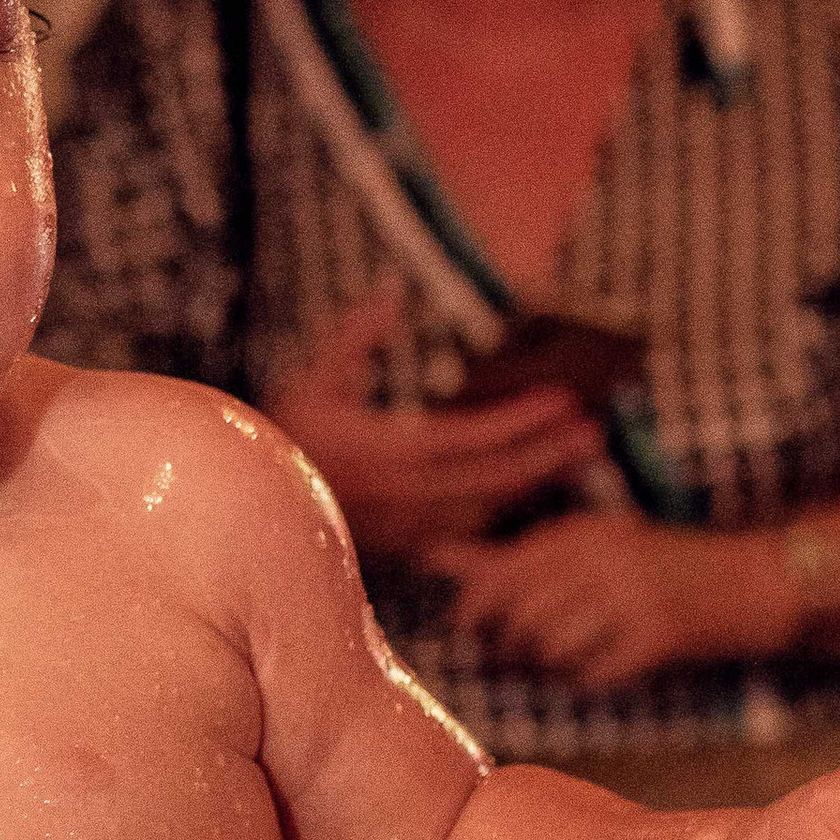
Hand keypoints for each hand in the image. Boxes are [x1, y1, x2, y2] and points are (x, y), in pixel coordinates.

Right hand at [270, 294, 601, 564]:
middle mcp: (407, 495)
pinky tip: (521, 494)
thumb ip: (351, 340)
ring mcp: (407, 525)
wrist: (244, 514)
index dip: (523, 420)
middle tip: (594, 434)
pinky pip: (465, 531)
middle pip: (495, 478)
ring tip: (573, 460)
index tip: (565, 400)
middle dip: (548, 455)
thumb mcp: (308, 382)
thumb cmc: (275, 442)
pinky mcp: (402, 543)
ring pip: (487, 508)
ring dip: (533, 483)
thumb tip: (387, 296)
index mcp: (389, 452)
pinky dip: (501, 510)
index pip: (474, 436)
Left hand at [431, 511, 790, 687]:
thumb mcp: (586, 550)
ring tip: (557, 666)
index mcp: (579, 534)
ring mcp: (631, 597)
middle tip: (511, 660)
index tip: (475, 632)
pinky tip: (597, 671)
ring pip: (549, 647)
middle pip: (517, 617)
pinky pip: (592, 673)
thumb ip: (507, 558)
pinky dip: (584, 681)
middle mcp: (600, 559)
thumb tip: (428, 554)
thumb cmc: (657, 569)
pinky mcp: (658, 637)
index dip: (473, 613)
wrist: (757, 582)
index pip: (497, 577)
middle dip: (504, 648)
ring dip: (543, 669)